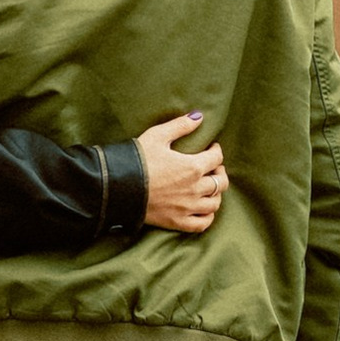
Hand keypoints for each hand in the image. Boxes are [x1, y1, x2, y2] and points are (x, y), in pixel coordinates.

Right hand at [137, 111, 227, 234]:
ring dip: (215, 194)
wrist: (118, 186)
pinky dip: (207, 216)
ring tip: (208, 187)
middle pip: (221, 182)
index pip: (217, 158)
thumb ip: (180, 126)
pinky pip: (202, 224)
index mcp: (192, 167)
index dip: (216, 151)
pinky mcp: (178, 222)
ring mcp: (187, 208)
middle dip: (220, 172)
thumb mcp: (157, 136)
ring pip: (215, 204)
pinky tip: (203, 208)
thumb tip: (199, 117)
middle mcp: (195, 189)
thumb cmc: (138, 159)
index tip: (211, 148)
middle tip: (213, 168)